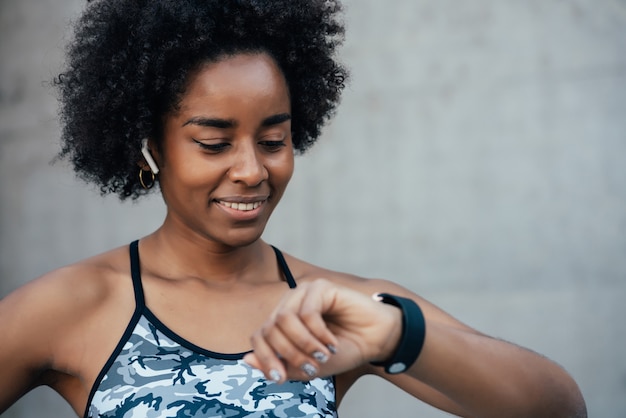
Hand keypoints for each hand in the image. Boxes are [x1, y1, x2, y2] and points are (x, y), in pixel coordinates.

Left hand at [244, 278, 401, 382]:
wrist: (376, 340)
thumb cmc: (344, 351)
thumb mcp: (309, 366)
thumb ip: (280, 365)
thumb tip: (246, 360)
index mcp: (283, 321)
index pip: (259, 336)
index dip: (264, 358)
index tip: (279, 378)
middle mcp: (290, 303)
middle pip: (270, 327)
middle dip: (289, 353)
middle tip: (312, 367)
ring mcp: (304, 292)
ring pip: (285, 318)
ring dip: (304, 343)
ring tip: (324, 354)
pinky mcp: (321, 287)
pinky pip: (308, 312)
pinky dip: (319, 334)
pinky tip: (332, 343)